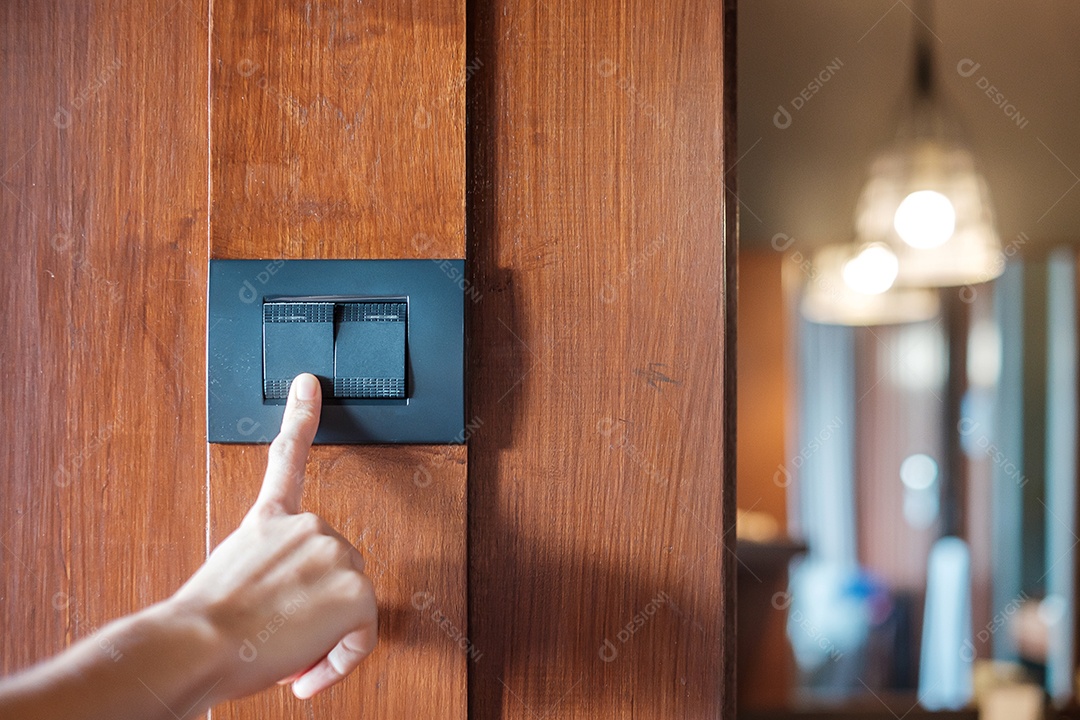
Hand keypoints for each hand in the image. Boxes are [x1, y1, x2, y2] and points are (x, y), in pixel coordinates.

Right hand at [170, 373, 377, 699]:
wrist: (195, 645)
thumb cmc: (201, 629)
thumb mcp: (230, 579)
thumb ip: (269, 572)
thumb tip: (289, 605)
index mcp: (268, 519)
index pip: (287, 458)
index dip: (301, 417)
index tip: (309, 383)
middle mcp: (306, 525)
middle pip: (336, 570)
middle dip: (315, 608)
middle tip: (274, 635)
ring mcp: (334, 552)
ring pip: (349, 604)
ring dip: (324, 635)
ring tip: (279, 649)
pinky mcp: (354, 589)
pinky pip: (361, 636)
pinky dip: (339, 660)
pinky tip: (307, 671)